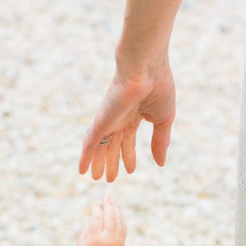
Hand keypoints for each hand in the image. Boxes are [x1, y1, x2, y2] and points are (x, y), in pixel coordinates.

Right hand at [77, 196, 126, 245]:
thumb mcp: (81, 242)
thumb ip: (88, 227)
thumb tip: (95, 213)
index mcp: (95, 239)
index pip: (97, 218)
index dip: (95, 209)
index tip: (94, 206)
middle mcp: (107, 239)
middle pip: (110, 217)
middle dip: (108, 205)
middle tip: (106, 196)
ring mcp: (117, 241)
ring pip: (119, 221)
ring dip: (116, 209)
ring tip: (112, 201)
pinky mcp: (122, 243)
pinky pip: (123, 226)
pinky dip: (121, 217)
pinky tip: (117, 211)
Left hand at [79, 62, 175, 182]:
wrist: (145, 67)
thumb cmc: (158, 86)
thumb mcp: (163, 120)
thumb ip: (160, 142)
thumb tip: (161, 164)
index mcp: (135, 114)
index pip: (129, 138)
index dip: (129, 155)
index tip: (130, 171)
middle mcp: (119, 117)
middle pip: (113, 144)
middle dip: (112, 162)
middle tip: (109, 179)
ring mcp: (109, 119)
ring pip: (101, 146)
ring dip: (98, 163)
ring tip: (97, 179)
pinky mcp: (101, 121)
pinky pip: (90, 142)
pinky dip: (85, 156)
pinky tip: (81, 170)